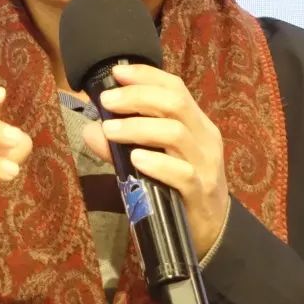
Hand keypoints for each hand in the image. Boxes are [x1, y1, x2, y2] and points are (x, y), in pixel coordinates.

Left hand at [81, 64, 229, 255]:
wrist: (212, 231)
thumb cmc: (178, 187)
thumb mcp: (154, 159)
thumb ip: (123, 144)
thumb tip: (91, 129)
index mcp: (195, 122)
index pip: (175, 87)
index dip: (145, 75)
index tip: (116, 73)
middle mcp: (204, 138)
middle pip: (174, 103)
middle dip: (137, 96)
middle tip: (107, 101)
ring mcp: (205, 165)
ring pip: (175, 133)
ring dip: (138, 128)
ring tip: (111, 130)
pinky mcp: (200, 192)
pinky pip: (180, 173)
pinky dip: (156, 164)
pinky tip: (135, 160)